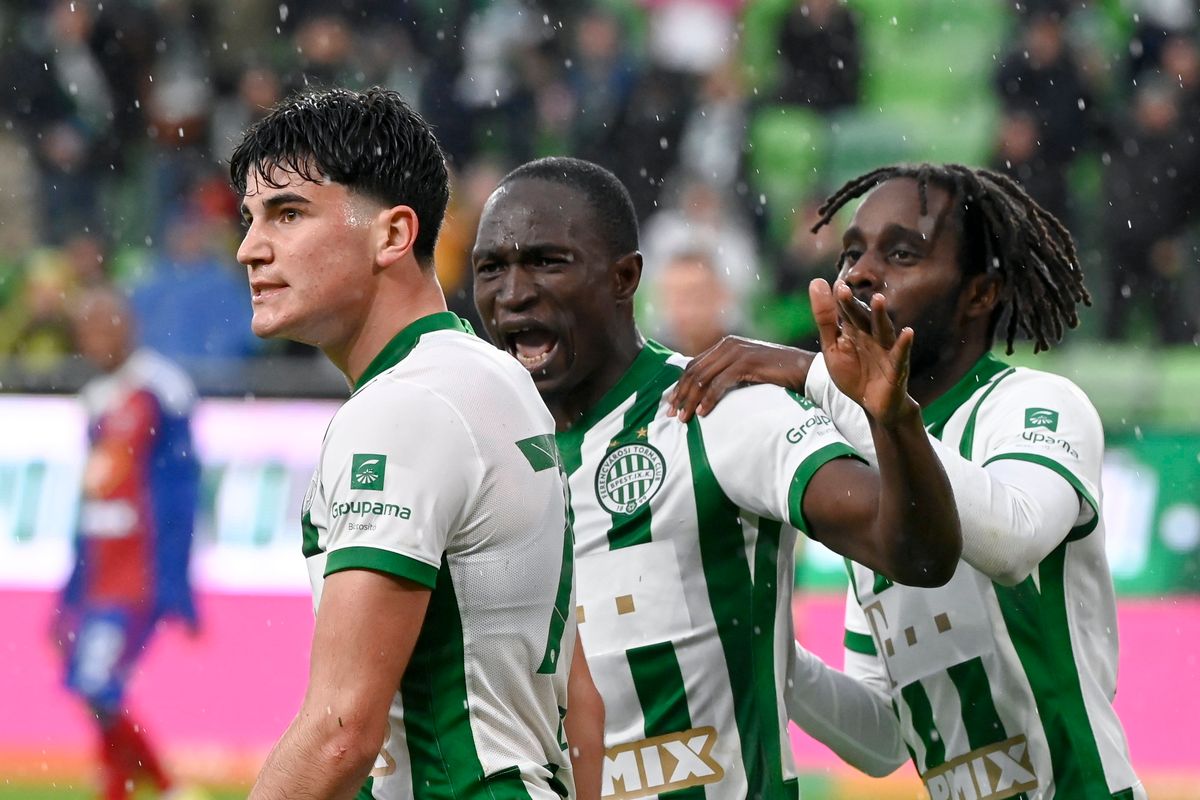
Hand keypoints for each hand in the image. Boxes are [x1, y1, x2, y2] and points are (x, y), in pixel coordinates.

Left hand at [667, 336, 811, 421]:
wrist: (805, 371)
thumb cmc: (777, 376)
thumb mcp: (747, 373)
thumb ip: (727, 376)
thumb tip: (704, 394)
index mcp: (725, 345)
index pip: (693, 365)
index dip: (680, 386)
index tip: (672, 404)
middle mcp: (728, 345)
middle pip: (694, 371)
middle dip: (680, 394)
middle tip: (672, 414)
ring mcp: (737, 352)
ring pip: (703, 378)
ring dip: (691, 400)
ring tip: (684, 418)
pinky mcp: (747, 363)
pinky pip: (720, 383)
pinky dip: (708, 399)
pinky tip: (703, 413)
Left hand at [811, 279, 916, 426]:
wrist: (872, 404)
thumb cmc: (853, 373)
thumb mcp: (833, 347)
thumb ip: (825, 318)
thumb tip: (817, 282)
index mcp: (855, 330)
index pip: (846, 312)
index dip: (839, 301)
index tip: (834, 286)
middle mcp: (872, 336)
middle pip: (862, 319)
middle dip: (853, 306)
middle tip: (844, 291)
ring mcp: (886, 351)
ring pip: (883, 331)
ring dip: (880, 316)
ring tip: (878, 299)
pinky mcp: (897, 368)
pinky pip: (901, 355)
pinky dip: (904, 344)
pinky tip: (908, 332)